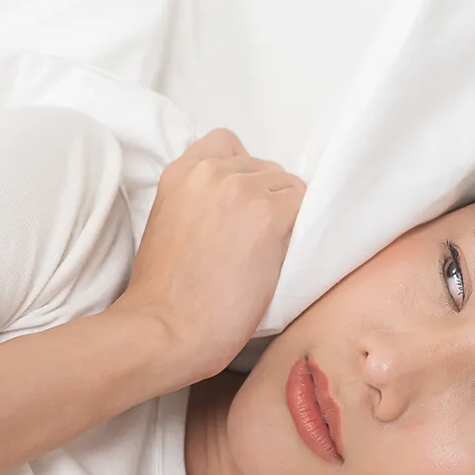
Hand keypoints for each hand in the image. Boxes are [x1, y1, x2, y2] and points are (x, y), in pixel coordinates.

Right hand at [108, 128, 304, 385]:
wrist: (165, 330)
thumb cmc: (164, 296)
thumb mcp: (167, 224)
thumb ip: (198, 200)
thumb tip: (241, 206)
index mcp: (181, 172)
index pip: (227, 144)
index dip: (241, 175)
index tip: (238, 210)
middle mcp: (212, 170)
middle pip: (266, 169)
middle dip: (266, 202)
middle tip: (252, 246)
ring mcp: (242, 190)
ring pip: (291, 188)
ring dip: (287, 219)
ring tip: (265, 259)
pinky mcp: (270, 216)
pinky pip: (310, 210)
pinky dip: (304, 235)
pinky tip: (282, 264)